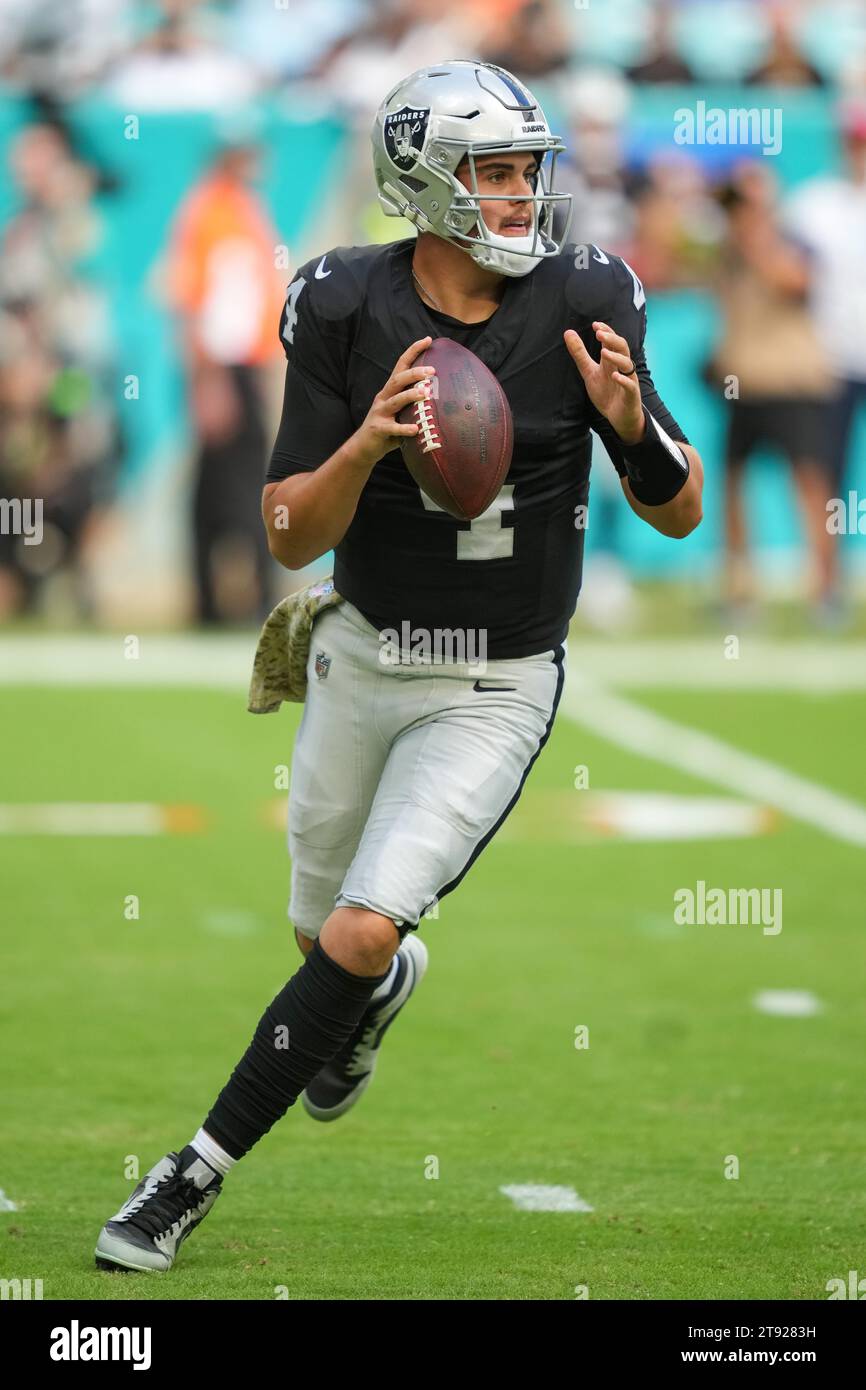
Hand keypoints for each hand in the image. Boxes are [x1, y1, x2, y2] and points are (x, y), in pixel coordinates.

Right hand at [352, 337, 436, 465]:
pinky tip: (415, 429)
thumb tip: (441, 398)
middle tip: (432, 370)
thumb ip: (415, 404)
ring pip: (395, 400)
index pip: (401, 365)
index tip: (428, 340)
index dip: (413, 351)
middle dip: (414, 373)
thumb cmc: (388, 429)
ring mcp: (380, 412)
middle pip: (398, 380)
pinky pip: (392, 428)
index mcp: (390, 390)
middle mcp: (384, 397)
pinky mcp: (378, 429)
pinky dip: (404, 428)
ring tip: (426, 393)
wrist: (363, 447)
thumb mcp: (401, 413)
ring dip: (411, 395)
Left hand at [564, 321, 644, 444]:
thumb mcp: (589, 372)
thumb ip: (580, 354)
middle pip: (622, 348)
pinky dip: (623, 380)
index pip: (612, 341)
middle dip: (612, 340)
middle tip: (599, 335)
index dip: (606, 332)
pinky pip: (630, 385)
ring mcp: (628, 380)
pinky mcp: (631, 394)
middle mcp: (622, 367)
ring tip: (604, 353)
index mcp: (612, 361)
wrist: (618, 416)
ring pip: (627, 364)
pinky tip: (615, 376)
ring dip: (616, 357)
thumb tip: (568, 332)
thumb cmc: (606, 392)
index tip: (595, 325)